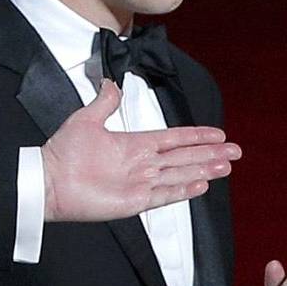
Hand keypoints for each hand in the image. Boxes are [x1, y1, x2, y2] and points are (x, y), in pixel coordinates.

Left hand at [41, 83, 239, 221]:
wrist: (50, 181)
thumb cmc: (64, 152)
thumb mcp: (86, 119)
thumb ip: (105, 103)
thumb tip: (113, 83)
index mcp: (135, 144)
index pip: (174, 139)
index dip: (196, 136)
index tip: (218, 134)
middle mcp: (143, 164)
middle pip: (185, 157)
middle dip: (210, 154)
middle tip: (236, 152)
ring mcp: (141, 184)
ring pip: (180, 175)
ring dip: (204, 171)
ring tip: (226, 167)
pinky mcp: (135, 202)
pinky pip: (165, 195)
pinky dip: (183, 190)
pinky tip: (202, 185)